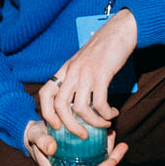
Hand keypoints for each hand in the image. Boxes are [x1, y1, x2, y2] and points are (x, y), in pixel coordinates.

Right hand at [24, 119, 126, 165]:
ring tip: (115, 140)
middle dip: (111, 163)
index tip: (114, 159)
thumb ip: (42, 140)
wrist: (34, 137)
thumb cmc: (35, 135)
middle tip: (121, 145)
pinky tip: (108, 143)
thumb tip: (52, 148)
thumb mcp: (36, 135)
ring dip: (109, 159)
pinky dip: (103, 158)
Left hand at [38, 7, 137, 133]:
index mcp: (65, 70)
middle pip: (59, 105)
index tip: (57, 126)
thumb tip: (77, 106)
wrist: (119, 31)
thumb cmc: (103, 50)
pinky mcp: (101, 74)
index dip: (46, 112)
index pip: (45, 93)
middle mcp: (72, 71)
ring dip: (93, 122)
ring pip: (79, 108)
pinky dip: (106, 113)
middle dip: (70, 126)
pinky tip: (113, 113)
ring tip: (105, 124)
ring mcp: (85, 72)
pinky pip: (99, 102)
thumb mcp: (83, 63)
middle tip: (83, 134)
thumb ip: (77, 79)